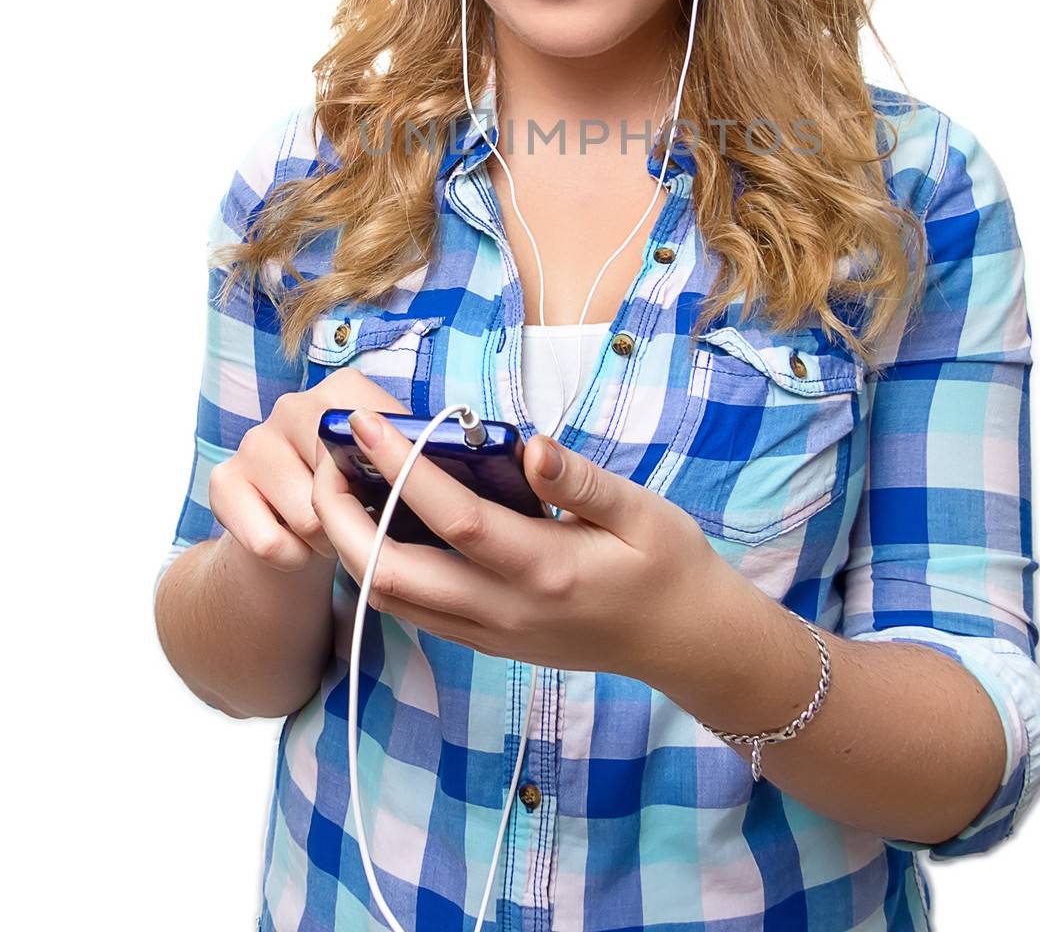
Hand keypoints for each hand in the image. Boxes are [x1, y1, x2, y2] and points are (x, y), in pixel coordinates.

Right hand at [208, 370, 410, 571]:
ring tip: (328, 532)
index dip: (392, 482)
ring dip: (326, 543)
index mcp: (344, 390)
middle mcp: (293, 404)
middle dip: (355, 519)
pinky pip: (268, 541)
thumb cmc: (358, 493)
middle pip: (341, 481)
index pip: (378, 438)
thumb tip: (438, 468)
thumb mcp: (393, 470)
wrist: (293, 527)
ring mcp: (254, 439)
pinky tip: (296, 544)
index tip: (395, 499)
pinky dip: (291, 558)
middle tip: (358, 522)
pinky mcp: (223, 478)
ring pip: (308, 517)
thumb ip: (414, 458)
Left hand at [310, 405, 725, 680]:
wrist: (685, 641)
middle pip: (392, 572)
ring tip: (341, 484)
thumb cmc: (669, 564)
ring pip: (392, 600)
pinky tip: (381, 524)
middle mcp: (505, 610)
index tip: (364, 421)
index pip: (452, 517)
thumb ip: (581, 479)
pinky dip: (381, 569)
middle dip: (341, 514)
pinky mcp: (489, 643)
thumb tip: (529, 445)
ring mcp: (491, 634)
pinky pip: (415, 612)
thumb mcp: (642, 510)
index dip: (400, 467)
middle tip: (328, 455)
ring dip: (352, 544)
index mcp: (545, 568)